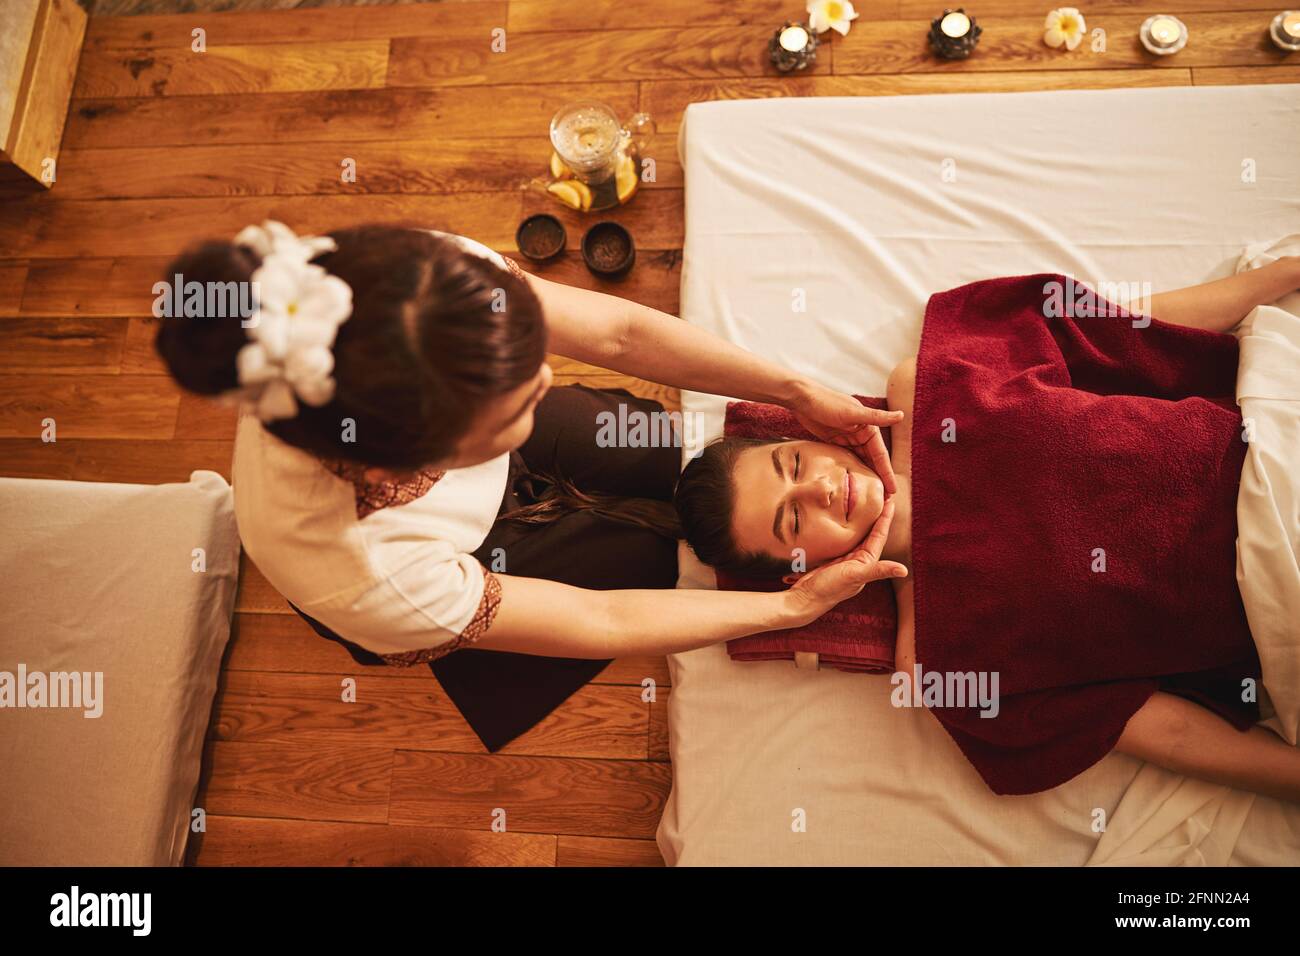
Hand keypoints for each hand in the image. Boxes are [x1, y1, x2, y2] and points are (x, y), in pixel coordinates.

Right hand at [779, 498, 908, 627]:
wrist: (805, 599)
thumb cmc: (830, 588)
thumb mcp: (855, 576)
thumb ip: (878, 571)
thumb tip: (904, 571)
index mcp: (866, 562)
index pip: (879, 536)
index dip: (885, 519)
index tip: (891, 501)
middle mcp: (858, 560)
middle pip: (870, 534)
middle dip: (876, 517)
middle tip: (881, 497)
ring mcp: (845, 560)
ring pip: (857, 536)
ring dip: (862, 522)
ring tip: (865, 505)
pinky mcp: (832, 559)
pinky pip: (843, 540)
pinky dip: (845, 529)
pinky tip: (842, 522)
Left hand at [790, 381, 902, 494]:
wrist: (802, 399)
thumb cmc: (827, 403)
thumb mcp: (852, 412)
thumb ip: (876, 417)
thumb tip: (901, 415)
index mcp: (869, 428)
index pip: (881, 455)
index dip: (887, 473)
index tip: (893, 491)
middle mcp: (861, 434)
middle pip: (872, 461)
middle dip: (877, 479)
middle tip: (882, 500)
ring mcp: (848, 438)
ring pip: (859, 462)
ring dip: (864, 477)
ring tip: (869, 497)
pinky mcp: (835, 441)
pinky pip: (845, 460)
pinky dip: (850, 471)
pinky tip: (850, 484)